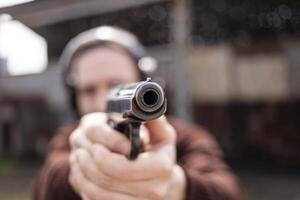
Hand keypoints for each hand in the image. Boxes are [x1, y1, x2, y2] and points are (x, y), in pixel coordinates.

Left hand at [68, 113, 185, 199]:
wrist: (161, 180)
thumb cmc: (158, 151)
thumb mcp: (161, 133)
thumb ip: (153, 120)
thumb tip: (144, 105)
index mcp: (161, 167)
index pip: (125, 169)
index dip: (104, 158)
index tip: (94, 147)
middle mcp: (153, 190)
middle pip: (108, 182)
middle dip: (88, 165)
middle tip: (79, 151)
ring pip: (99, 195)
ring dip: (83, 176)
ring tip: (78, 159)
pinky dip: (85, 188)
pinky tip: (82, 175)